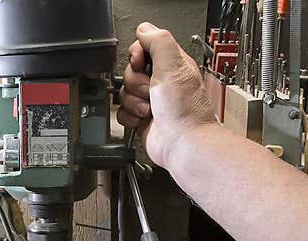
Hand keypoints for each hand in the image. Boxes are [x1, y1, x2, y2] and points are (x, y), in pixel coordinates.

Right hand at [117, 22, 217, 167]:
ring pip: (124, 92)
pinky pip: (122, 111)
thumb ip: (158, 41)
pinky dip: (129, 116)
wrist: (182, 143)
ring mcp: (151, 100)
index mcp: (171, 64)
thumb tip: (144, 29)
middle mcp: (161, 81)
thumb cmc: (184, 110)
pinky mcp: (142, 118)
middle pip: (130, 71)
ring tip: (150, 108)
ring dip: (134, 102)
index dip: (137, 55)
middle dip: (135, 83)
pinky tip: (142, 119)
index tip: (141, 64)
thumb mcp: (173, 65)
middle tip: (150, 91)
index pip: (143, 48)